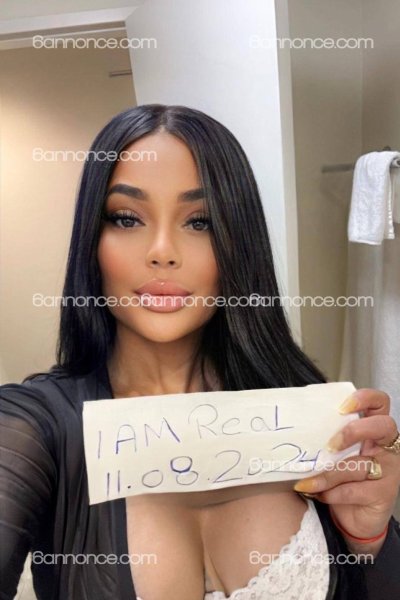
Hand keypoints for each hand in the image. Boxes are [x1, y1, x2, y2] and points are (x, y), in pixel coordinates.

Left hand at [293, 389, 399, 549]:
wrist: (352, 519)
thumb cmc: (341, 478)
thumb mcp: (335, 454)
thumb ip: (327, 436)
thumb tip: (294, 424)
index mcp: (373, 429)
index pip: (379, 402)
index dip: (364, 398)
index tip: (341, 407)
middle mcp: (386, 446)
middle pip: (382, 426)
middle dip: (354, 431)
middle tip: (330, 445)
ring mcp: (389, 470)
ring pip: (360, 464)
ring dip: (329, 474)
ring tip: (309, 481)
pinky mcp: (385, 494)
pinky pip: (355, 490)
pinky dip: (333, 493)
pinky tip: (320, 495)